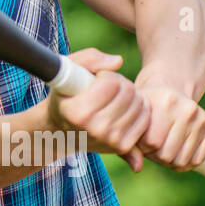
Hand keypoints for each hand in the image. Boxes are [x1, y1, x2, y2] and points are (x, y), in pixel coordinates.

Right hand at [47, 48, 149, 171]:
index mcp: (77, 112)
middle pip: (128, 92)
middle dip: (119, 82)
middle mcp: (95, 129)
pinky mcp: (122, 146)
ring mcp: (110, 140)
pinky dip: (138, 109)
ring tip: (113, 97)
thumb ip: (89, 59)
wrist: (60, 132)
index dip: (105, 75)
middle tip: (106, 87)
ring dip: (129, 95)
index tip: (95, 79)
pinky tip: (123, 108)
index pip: (111, 83)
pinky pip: (145, 119)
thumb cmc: (65, 96)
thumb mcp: (66, 71)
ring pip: (139, 103)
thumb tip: (119, 61)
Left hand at [132, 83, 204, 172]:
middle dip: (156, 157)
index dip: (143, 149)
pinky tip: (176, 152)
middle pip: (168, 154)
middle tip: (152, 149)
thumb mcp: (134, 118)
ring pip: (183, 160)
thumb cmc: (146, 108)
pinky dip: (185, 163)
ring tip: (163, 150)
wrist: (169, 89)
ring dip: (170, 162)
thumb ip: (129, 141)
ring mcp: (202, 117)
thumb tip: (137, 168)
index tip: (141, 143)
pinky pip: (198, 160)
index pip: (153, 142)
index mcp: (166, 101)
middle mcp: (188, 108)